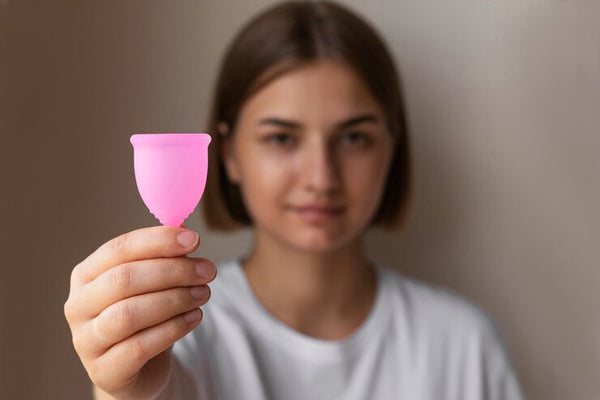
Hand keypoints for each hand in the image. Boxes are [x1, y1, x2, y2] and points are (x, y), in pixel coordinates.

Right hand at [64, 226, 214, 398]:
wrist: (139, 369)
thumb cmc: (146, 317)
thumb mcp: (152, 284)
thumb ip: (163, 259)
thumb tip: (186, 234)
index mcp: (87, 274)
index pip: (119, 249)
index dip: (158, 241)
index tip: (194, 239)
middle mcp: (78, 305)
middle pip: (124, 279)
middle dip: (173, 271)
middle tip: (207, 271)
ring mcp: (85, 341)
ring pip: (129, 314)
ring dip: (174, 300)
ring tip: (203, 294)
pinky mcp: (103, 371)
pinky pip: (139, 346)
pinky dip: (172, 329)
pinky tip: (194, 318)